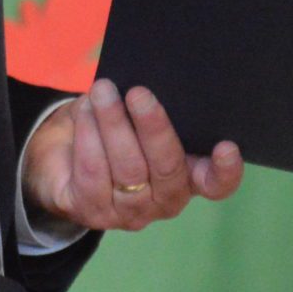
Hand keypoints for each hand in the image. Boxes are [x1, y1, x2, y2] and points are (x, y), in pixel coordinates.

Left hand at [23, 80, 242, 231]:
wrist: (65, 156)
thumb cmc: (118, 128)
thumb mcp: (141, 117)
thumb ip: (155, 108)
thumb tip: (155, 78)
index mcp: (190, 176)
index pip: (216, 183)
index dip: (226, 170)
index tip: (227, 147)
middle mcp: (166, 200)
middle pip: (166, 168)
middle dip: (153, 128)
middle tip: (138, 93)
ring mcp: (131, 212)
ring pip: (127, 169)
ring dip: (113, 125)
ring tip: (102, 92)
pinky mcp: (94, 212)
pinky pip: (92, 174)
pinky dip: (88, 137)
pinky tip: (85, 112)